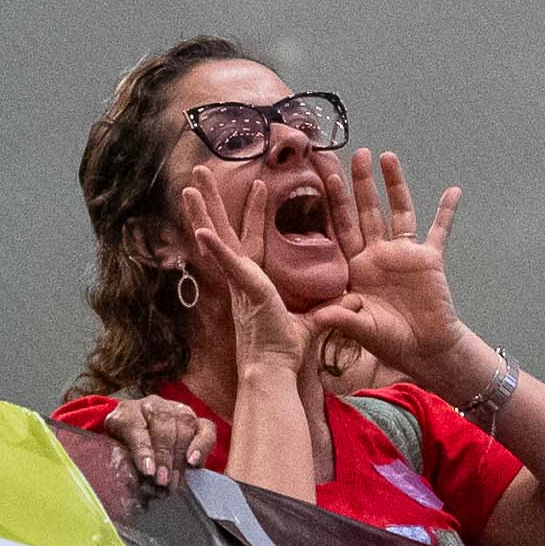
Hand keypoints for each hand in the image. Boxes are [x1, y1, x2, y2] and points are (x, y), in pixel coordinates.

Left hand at [96, 395, 216, 488]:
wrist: (138, 440)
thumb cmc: (124, 451)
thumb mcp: (115, 454)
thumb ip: (122, 461)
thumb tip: (132, 481)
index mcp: (126, 412)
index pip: (135, 427)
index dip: (143, 450)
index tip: (147, 471)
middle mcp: (152, 406)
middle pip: (162, 424)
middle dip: (164, 456)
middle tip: (162, 480)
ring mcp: (177, 410)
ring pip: (184, 424)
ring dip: (180, 455)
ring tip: (174, 479)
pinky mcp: (198, 420)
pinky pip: (206, 429)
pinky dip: (202, 446)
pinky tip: (194, 462)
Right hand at [180, 177, 316, 378]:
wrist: (275, 372)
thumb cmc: (287, 354)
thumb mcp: (314, 323)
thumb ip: (333, 310)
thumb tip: (355, 301)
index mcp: (254, 283)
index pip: (252, 240)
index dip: (254, 213)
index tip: (259, 186)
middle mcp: (240, 279)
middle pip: (223, 231)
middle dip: (211, 202)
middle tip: (199, 173)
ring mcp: (238, 283)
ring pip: (216, 239)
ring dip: (202, 211)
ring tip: (188, 184)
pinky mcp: (244, 290)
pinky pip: (227, 264)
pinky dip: (214, 248)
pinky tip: (200, 230)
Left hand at [310, 150, 466, 380]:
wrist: (425, 351)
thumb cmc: (390, 342)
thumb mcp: (361, 330)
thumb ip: (342, 318)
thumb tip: (321, 315)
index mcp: (356, 267)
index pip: (343, 228)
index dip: (336, 203)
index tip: (329, 176)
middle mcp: (378, 254)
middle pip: (367, 210)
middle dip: (360, 182)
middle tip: (355, 153)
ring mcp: (404, 255)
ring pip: (398, 211)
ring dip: (394, 185)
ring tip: (387, 156)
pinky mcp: (430, 260)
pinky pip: (439, 231)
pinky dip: (446, 212)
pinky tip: (453, 190)